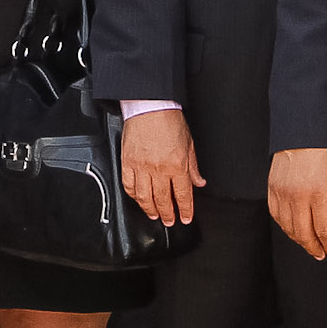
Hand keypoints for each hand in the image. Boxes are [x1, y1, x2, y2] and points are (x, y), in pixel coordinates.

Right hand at [119, 107, 200, 226]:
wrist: (150, 106)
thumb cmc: (169, 120)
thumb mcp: (189, 143)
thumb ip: (194, 167)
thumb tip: (199, 182)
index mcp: (177, 165)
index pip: (183, 195)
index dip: (185, 210)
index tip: (186, 218)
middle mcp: (159, 168)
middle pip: (163, 199)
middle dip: (168, 214)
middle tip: (169, 221)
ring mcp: (141, 166)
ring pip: (145, 197)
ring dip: (150, 209)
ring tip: (154, 215)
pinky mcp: (127, 161)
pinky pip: (128, 185)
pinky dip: (133, 195)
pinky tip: (138, 199)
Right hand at [269, 147, 326, 259]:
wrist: (303, 134)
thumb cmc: (325, 155)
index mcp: (320, 194)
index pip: (324, 230)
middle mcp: (299, 196)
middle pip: (304, 234)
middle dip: (314, 248)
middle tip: (321, 254)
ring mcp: (283, 194)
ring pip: (289, 228)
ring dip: (300, 240)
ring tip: (309, 244)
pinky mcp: (272, 190)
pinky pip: (277, 216)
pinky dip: (286, 227)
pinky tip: (294, 230)